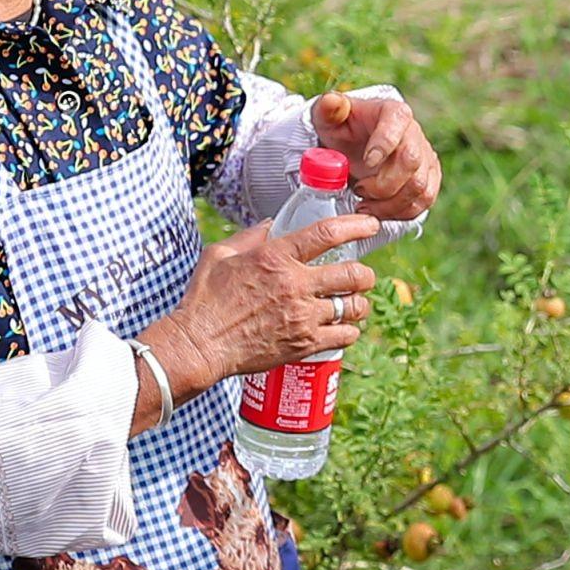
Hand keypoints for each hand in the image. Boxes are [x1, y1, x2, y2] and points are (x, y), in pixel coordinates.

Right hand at [156, 213, 378, 393]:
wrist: (200, 345)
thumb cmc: (204, 300)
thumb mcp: (220, 255)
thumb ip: (249, 236)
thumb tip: (271, 224)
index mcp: (275, 258)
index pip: (327, 234)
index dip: (356, 226)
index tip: (370, 225)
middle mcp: (295, 285)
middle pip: (353, 274)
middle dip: (365, 274)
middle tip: (363, 275)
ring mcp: (302, 317)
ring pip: (353, 306)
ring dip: (359, 303)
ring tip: (354, 302)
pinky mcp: (304, 344)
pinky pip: (345, 336)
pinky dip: (349, 331)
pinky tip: (343, 327)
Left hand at [313, 92, 442, 222]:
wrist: (353, 145)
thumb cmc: (341, 129)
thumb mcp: (327, 117)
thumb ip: (328, 109)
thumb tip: (332, 101)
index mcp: (393, 113)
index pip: (397, 126)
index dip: (383, 145)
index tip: (366, 162)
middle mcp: (414, 133)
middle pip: (411, 162)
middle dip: (383, 184)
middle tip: (358, 190)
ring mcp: (425, 157)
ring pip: (420, 187)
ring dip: (390, 204)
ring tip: (364, 205)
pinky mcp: (429, 178)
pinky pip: (424, 201)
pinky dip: (401, 212)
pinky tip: (378, 211)